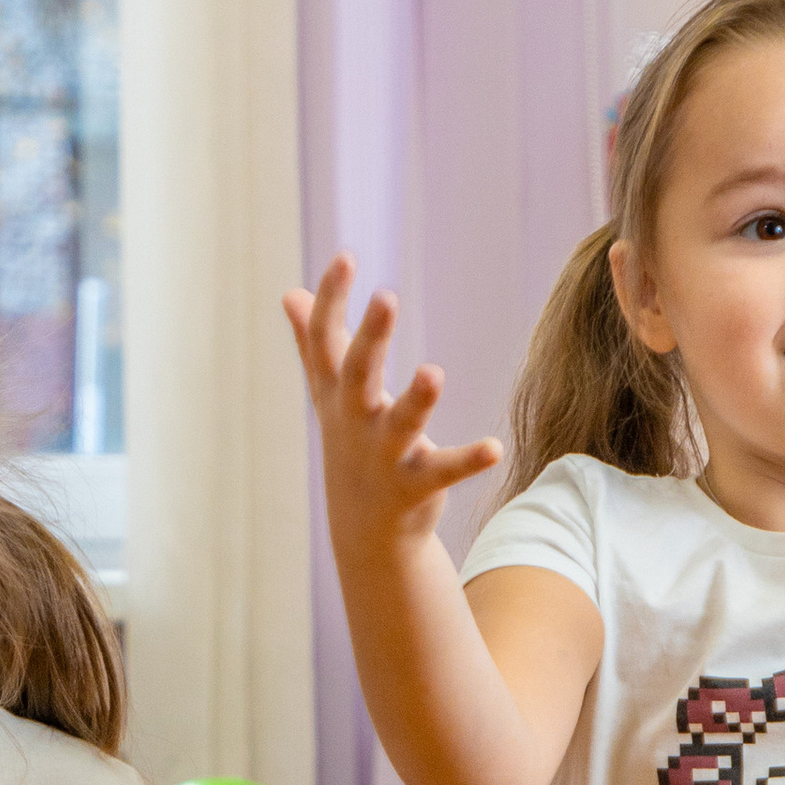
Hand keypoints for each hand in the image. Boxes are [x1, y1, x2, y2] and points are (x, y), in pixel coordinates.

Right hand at [285, 256, 502, 551]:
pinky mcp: (415, 486)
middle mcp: (355, 421)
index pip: (325, 341)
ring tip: (434, 373)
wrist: (363, 528)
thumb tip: (290, 293)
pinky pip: (442, 471)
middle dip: (370, 337)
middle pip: (357, 375)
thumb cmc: (350, 444)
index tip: (346, 256)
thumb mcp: (328, 394)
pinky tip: (494, 448)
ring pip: (400, 424)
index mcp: (336, 394)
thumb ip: (312, 343)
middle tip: (386, 296)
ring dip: (417, 400)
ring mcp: (383, 455)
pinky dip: (468, 461)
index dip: (332, 299)